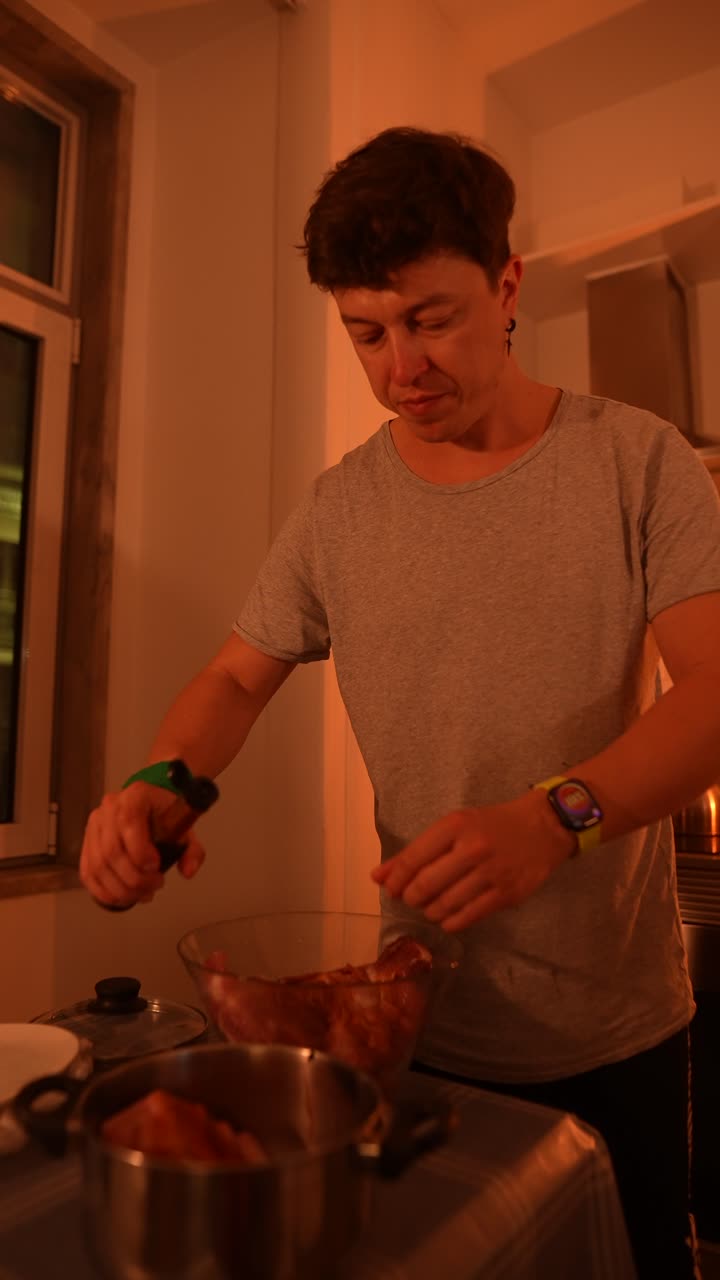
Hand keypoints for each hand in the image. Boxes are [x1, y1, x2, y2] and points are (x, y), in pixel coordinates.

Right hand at [79, 782, 205, 907]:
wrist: (153, 806)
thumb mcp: (185, 828)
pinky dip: (103, 891)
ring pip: (98, 865)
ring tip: (141, 894)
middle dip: (133, 878)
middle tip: (154, 887)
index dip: (140, 851)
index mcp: (136, 796)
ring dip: (120, 889)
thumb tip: (188, 871)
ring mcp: (94, 825)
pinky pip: (87, 872)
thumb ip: (192, 850)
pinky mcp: (87, 842)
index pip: (128, 822)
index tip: (156, 868)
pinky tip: (122, 898)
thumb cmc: (167, 815)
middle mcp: (109, 808)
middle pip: (111, 851)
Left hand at [371, 789, 575, 930]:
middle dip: (411, 898)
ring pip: (445, 905)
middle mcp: (472, 848)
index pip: (413, 858)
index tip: (391, 889)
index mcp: (455, 826)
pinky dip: (450, 922)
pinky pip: (468, 917)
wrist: (543, 826)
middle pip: (425, 885)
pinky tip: (447, 917)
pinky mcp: (507, 894)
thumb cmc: (492, 825)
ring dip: (430, 911)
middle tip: (412, 899)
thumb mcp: (454, 827)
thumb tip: (377, 876)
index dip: (395, 880)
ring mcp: (491, 873)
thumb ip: (415, 852)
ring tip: (431, 907)